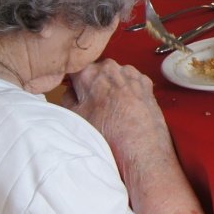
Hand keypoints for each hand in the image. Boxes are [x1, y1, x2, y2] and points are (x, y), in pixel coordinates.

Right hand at [66, 59, 174, 173]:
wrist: (140, 147)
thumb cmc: (107, 133)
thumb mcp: (75, 117)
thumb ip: (67, 97)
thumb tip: (70, 91)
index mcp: (88, 72)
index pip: (74, 67)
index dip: (73, 79)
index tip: (75, 88)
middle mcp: (110, 67)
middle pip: (96, 70)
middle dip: (94, 83)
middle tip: (94, 103)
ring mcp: (131, 73)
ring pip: (115, 75)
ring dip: (113, 86)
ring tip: (112, 108)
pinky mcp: (146, 82)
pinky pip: (132, 81)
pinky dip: (129, 90)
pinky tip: (127, 107)